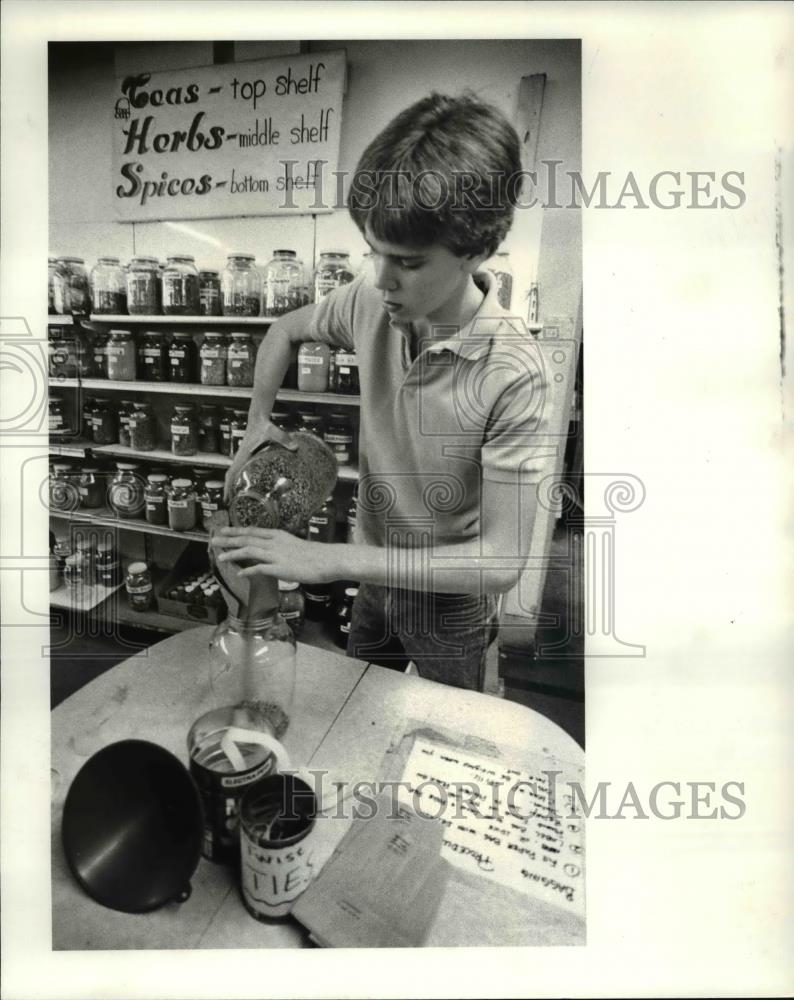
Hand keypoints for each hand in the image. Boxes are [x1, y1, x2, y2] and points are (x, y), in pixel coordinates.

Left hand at [210, 527, 344, 583]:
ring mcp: (276, 554)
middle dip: (228, 539)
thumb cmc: (314, 555)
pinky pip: (259, 568)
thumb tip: (269, 552)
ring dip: (233, 553)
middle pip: (246, 538)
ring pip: (249, 550)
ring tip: (220, 556)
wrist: (327, 560)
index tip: (223, 530)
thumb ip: (279, 547)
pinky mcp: (279, 568)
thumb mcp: (293, 545)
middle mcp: (274, 542)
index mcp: (277, 535)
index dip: (236, 531)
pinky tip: (239, 573)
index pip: (252, 531)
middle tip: (214, 540)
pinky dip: (247, 570)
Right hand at [224, 420, 297, 500]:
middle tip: (229, 504)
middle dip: (228, 489)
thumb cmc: (264, 425)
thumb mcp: (273, 432)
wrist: (258, 418)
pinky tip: (244, 485)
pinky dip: (238, 478)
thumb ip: (284, 439)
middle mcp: (241, 457)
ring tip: (234, 499)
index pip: (232, 473)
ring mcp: (242, 457)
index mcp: (243, 455)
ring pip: (233, 473)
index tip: (228, 498)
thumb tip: (295, 447)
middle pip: (230, 476)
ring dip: (231, 485)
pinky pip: (239, 469)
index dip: (229, 486)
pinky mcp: (246, 456)